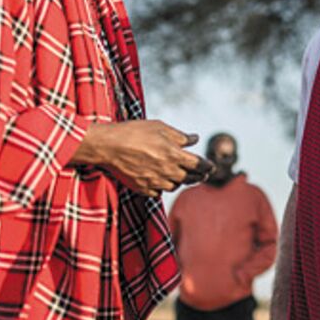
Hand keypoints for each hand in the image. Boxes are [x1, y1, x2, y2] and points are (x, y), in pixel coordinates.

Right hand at [71, 120, 211, 196]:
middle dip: (198, 176)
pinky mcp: (142, 188)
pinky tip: (162, 180)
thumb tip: (195, 139)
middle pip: (190, 178)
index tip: (211, 166)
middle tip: (202, 174)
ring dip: (180, 181)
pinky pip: (158, 192)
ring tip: (181, 175)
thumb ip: (179, 136)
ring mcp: (155, 182)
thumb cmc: (134, 132)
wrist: (107, 146)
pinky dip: (162, 187)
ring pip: (174, 186)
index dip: (207, 166)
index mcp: (174, 155)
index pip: (199, 165)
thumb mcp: (159, 128)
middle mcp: (167, 171)